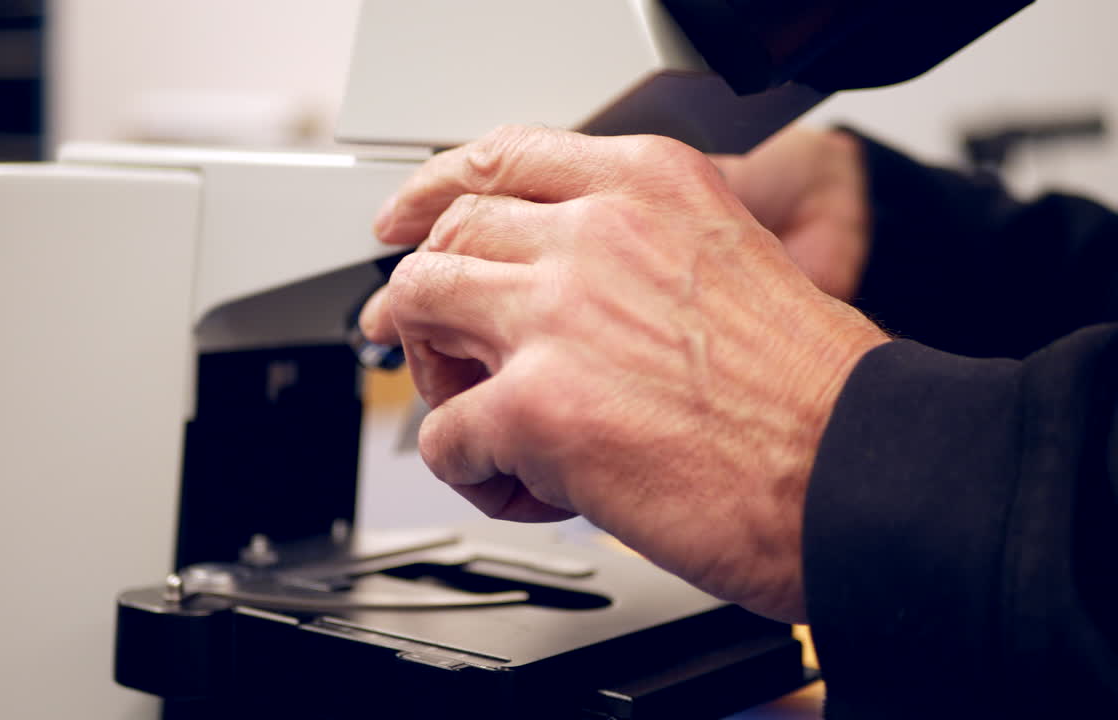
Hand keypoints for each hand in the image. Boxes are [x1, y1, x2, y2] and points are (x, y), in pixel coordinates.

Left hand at [360, 126, 887, 621]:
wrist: (854, 468)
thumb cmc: (808, 390)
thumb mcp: (728, 258)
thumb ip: (634, 249)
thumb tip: (553, 279)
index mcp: (647, 187)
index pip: (501, 159)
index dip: (432, 192)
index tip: (405, 221)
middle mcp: (594, 234)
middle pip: (447, 239)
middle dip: (423, 302)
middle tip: (426, 348)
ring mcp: (556, 315)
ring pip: (420, 314)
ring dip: (438, 378)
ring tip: (490, 426)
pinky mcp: (535, 406)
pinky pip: (443, 434)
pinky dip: (469, 469)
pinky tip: (524, 487)